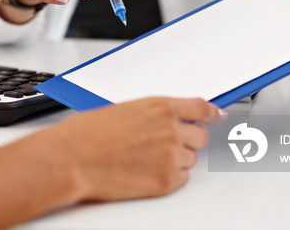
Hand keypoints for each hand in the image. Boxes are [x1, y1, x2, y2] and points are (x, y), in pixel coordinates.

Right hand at [53, 97, 222, 200]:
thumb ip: (150, 114)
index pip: (201, 108)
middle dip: (188, 139)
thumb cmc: (87, 133)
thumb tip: (161, 121)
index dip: (211, 113)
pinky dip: (170, 176)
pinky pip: (181, 179)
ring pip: (190, 159)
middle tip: (167, 143)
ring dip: (176, 158)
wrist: (73, 159)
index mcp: (161, 107)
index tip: (216, 116)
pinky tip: (147, 171)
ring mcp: (171, 157)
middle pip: (200, 136)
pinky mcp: (166, 182)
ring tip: (147, 159)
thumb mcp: (123, 109)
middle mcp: (171, 131)